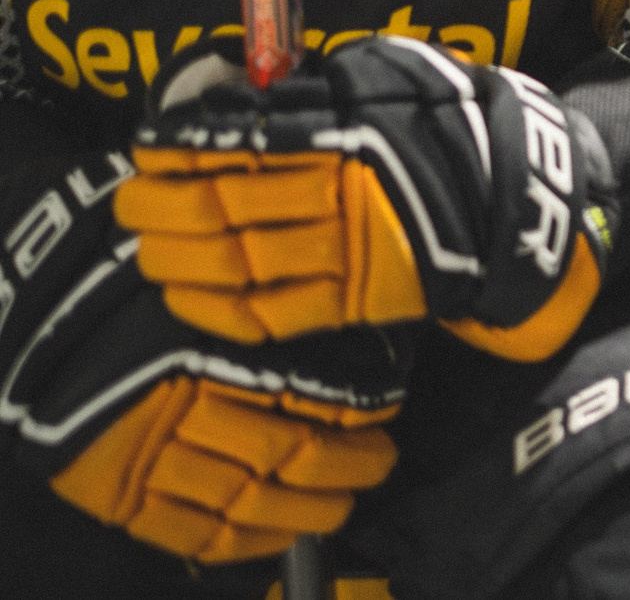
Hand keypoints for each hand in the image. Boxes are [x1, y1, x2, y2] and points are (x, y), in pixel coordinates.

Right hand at [2, 153, 405, 563]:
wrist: (43, 303)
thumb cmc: (141, 286)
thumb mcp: (220, 291)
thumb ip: (275, 329)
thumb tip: (356, 366)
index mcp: (220, 355)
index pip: (312, 410)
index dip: (357, 429)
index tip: (384, 429)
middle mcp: (189, 411)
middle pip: (289, 460)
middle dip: (344, 471)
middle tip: (374, 467)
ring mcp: (150, 460)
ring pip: (249, 505)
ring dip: (305, 512)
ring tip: (339, 505)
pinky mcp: (116, 494)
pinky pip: (194, 537)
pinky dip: (244, 544)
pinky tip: (277, 538)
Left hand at [117, 38, 617, 360]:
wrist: (522, 203)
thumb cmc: (455, 128)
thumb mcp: (395, 79)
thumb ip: (321, 85)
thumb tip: (239, 91)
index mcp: (344, 135)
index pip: (236, 142)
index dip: (179, 147)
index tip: (148, 146)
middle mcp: (337, 195)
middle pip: (220, 204)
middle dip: (160, 204)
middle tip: (133, 199)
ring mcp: (347, 253)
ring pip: (232, 260)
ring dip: (175, 255)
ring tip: (150, 246)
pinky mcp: (358, 301)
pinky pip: (270, 311)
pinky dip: (217, 308)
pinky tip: (187, 296)